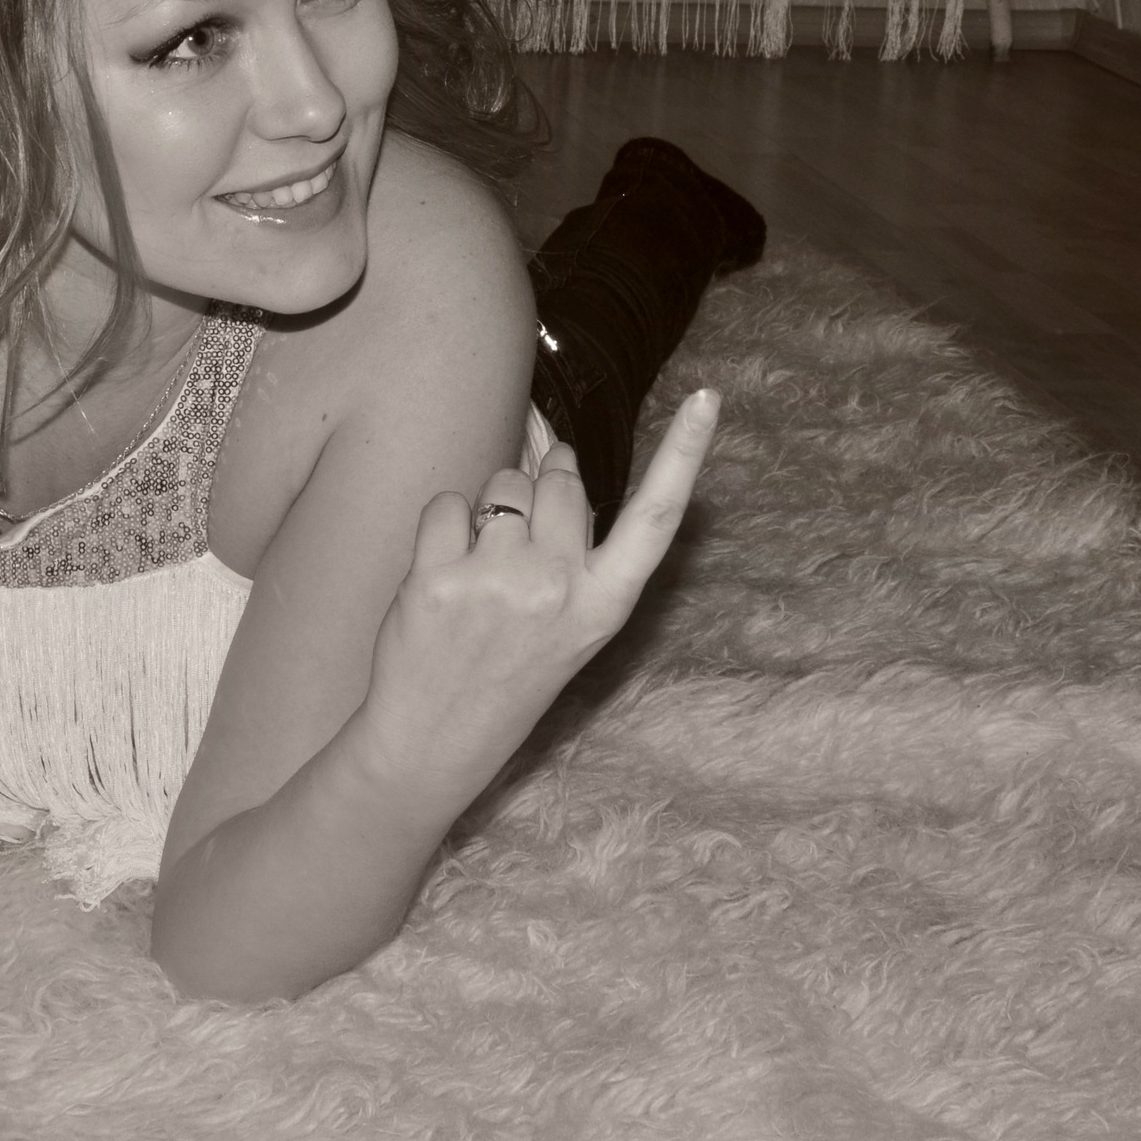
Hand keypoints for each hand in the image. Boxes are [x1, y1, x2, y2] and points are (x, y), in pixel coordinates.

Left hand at [355, 389, 719, 800]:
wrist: (433, 742)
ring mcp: (498, 582)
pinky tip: (441, 573)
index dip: (683, 454)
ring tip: (479, 570)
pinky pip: (446, 505)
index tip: (706, 398)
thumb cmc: (507, 676)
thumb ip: (577, 556)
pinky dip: (442, 526)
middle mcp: (558, 588)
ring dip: (488, 511)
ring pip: (501, 486)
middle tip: (518, 544)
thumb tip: (558, 467)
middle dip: (538, 490)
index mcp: (604, 605)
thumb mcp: (572, 629)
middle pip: (558, 482)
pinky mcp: (438, 579)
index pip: (655, 519)